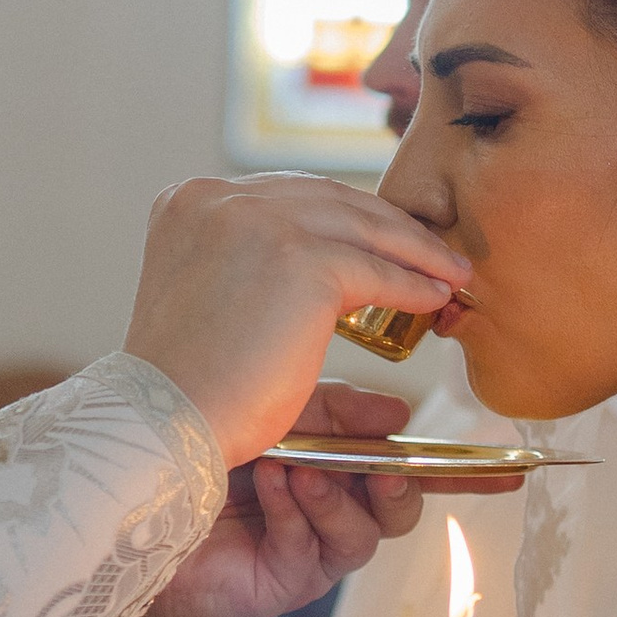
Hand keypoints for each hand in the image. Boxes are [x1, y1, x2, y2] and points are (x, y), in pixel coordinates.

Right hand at [124, 179, 467, 473]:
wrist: (167, 422)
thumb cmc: (191, 383)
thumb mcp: (219, 297)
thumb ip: (262, 265)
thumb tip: (341, 271)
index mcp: (189, 200)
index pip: (289, 195)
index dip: (345, 215)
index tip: (383, 235)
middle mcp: (219, 197)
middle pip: (329, 199)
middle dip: (387, 225)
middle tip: (431, 251)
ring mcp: (258, 222)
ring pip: (360, 227)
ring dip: (414, 251)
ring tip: (450, 273)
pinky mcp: (299, 260)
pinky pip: (375, 270)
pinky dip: (411, 284)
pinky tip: (434, 298)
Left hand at [142, 381, 521, 616]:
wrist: (130, 498)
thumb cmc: (200, 448)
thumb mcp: (278, 410)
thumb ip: (338, 411)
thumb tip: (402, 414)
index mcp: (337, 465)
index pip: (410, 465)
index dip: (462, 471)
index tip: (509, 470)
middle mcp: (332, 509)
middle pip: (403, 505)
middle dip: (399, 482)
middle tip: (385, 465)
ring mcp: (313, 548)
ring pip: (372, 529)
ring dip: (339, 492)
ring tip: (297, 467)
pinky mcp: (290, 579)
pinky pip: (323, 545)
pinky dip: (302, 509)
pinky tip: (273, 484)